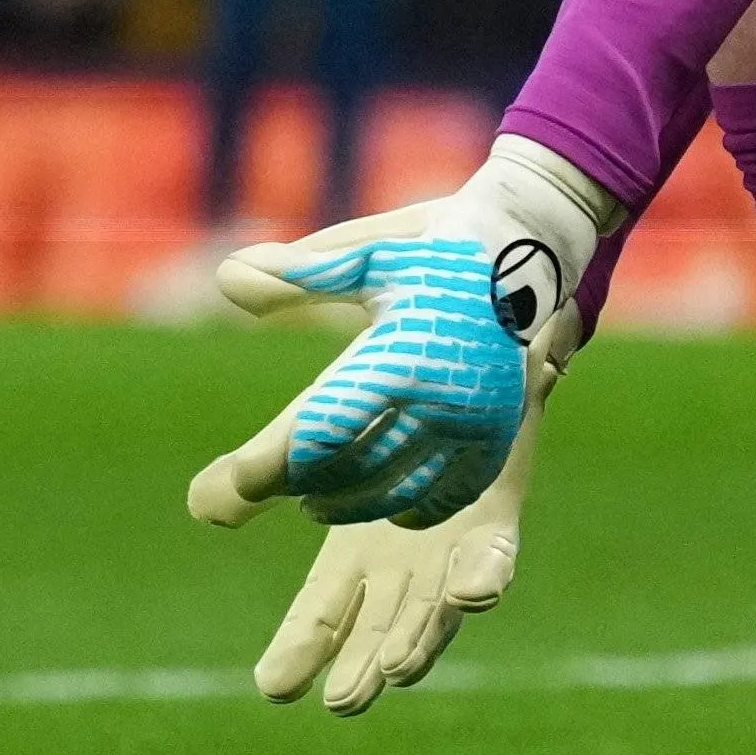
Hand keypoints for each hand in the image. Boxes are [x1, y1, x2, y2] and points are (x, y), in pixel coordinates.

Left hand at [185, 136, 618, 530]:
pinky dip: (410, 509)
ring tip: (315, 498)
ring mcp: (475, 423)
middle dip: (300, 486)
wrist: (529, 245)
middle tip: (257, 489)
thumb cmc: (431, 246)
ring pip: (397, 491)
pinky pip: (448, 495)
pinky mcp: (498, 435)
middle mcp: (441, 397)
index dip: (271, 466)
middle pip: (352, 470)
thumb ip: (294, 274)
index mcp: (399, 353)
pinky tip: (386, 504)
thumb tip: (225, 278)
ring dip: (348, 502)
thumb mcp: (363, 252)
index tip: (230, 487)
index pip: (322, 429)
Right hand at [247, 372, 551, 712]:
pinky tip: (471, 592)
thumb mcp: (308, 434)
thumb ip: (260, 471)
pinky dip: (483, 577)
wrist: (457, 348)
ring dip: (419, 638)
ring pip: (435, 610)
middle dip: (363, 666)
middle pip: (379, 630)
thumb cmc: (381, 400)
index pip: (320, 616)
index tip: (273, 687)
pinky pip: (494, 557)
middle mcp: (405, 566)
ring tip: (396, 668)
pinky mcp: (497, 518)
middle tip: (343, 701)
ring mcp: (453, 548)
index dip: (298, 650)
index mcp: (353, 554)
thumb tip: (201, 507)